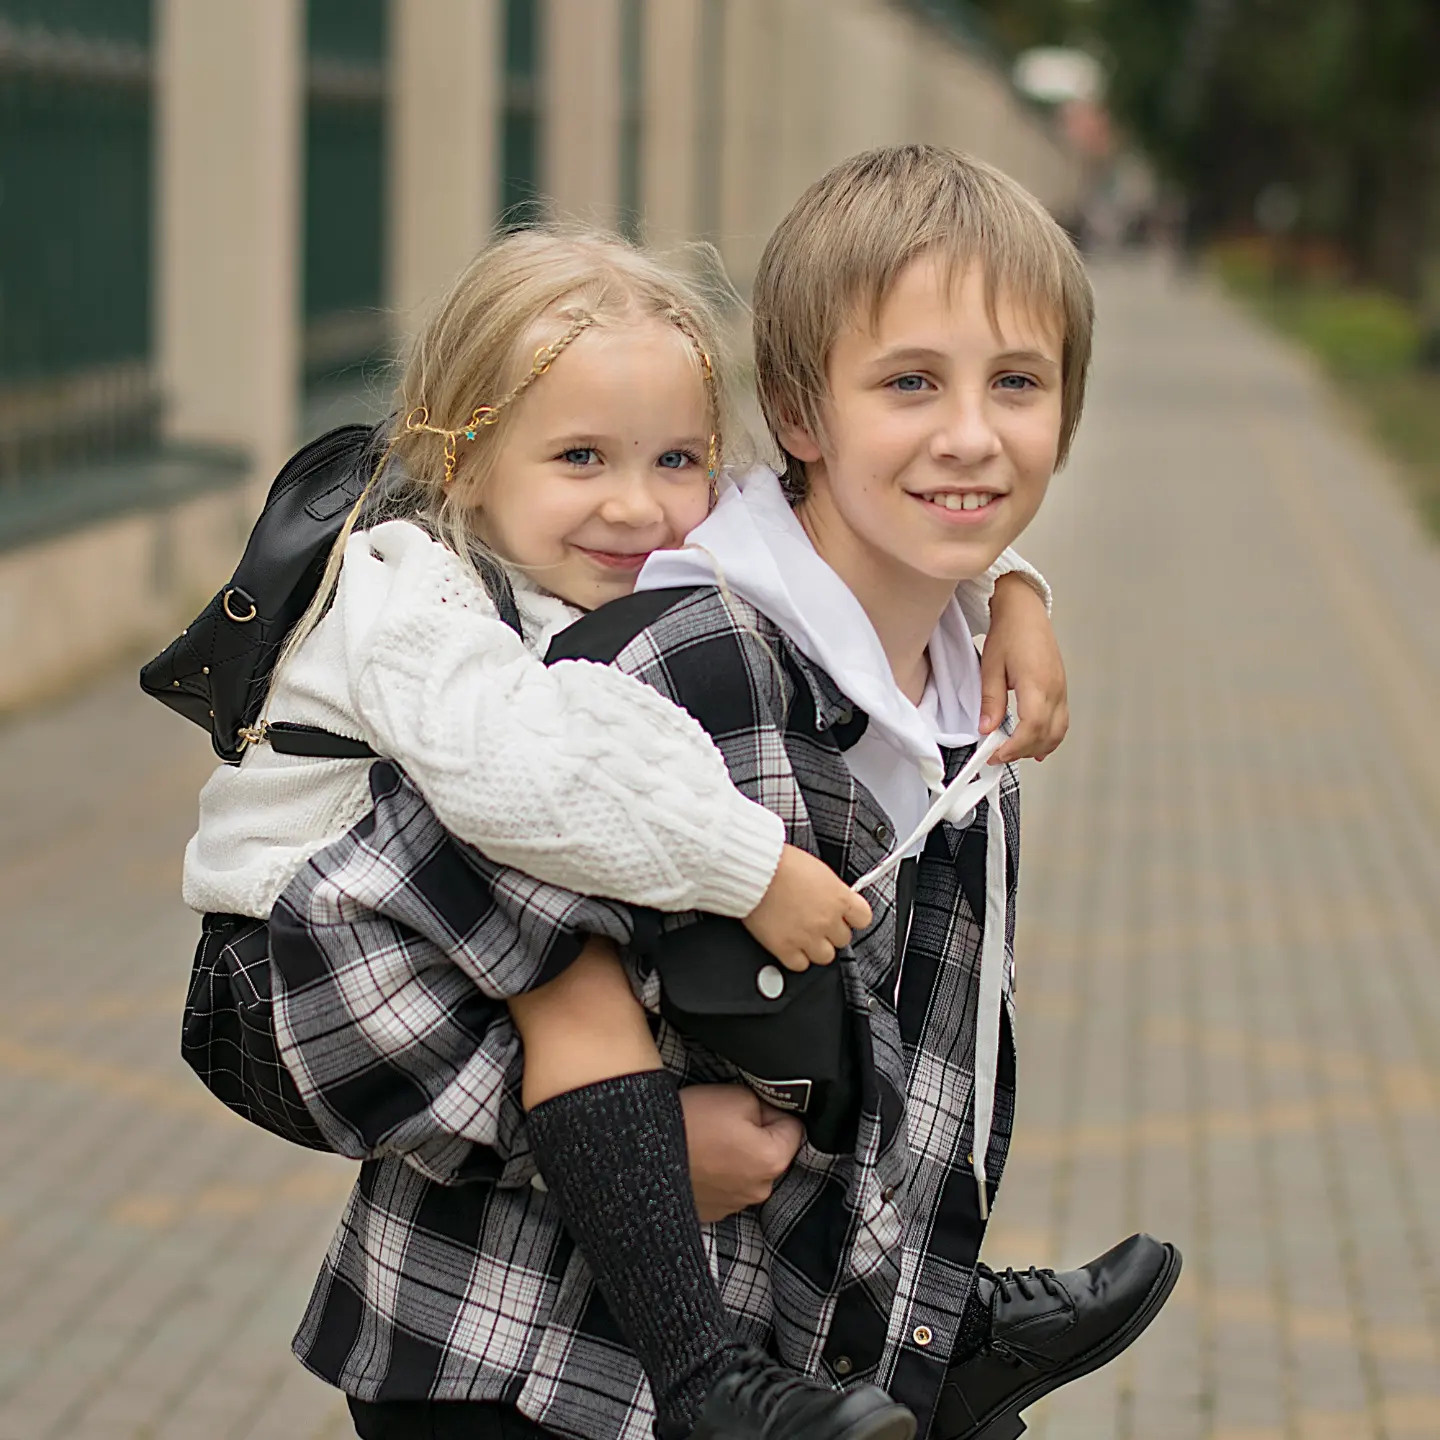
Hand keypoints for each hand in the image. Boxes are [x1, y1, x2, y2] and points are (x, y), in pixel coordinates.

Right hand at [680, 1084, 804, 1222]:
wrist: (645, 1152)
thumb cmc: (694, 1122)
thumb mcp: (739, 1095)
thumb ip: (766, 1105)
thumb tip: (770, 1115)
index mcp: (773, 1161)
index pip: (794, 1128)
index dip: (773, 1111)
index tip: (749, 1107)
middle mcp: (760, 1190)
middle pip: (771, 1152)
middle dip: (755, 1136)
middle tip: (725, 1122)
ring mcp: (735, 1205)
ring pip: (747, 1170)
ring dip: (735, 1157)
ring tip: (707, 1141)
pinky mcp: (712, 1212)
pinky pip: (725, 1186)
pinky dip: (716, 1174)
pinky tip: (698, 1160)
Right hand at [743, 844, 872, 971]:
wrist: (756, 871)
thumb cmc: (781, 863)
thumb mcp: (817, 869)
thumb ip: (830, 890)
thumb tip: (833, 899)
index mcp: (839, 898)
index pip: (863, 919)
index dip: (852, 918)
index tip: (844, 916)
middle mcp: (827, 920)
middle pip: (843, 939)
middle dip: (830, 931)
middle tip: (816, 922)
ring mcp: (807, 936)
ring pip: (825, 956)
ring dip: (816, 947)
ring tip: (803, 934)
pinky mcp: (785, 948)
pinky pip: (800, 965)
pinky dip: (795, 957)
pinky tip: (789, 944)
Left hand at [979, 573, 1068, 763]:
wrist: (1025, 610)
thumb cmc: (1009, 632)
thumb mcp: (991, 666)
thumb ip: (990, 700)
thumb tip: (987, 728)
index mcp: (1037, 683)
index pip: (1031, 727)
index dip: (1014, 746)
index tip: (995, 755)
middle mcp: (1055, 689)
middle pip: (1046, 734)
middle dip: (1022, 751)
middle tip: (998, 756)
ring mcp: (1062, 689)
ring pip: (1058, 731)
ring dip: (1038, 747)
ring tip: (1015, 753)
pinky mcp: (1061, 689)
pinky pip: (1062, 721)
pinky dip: (1050, 737)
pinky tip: (1037, 747)